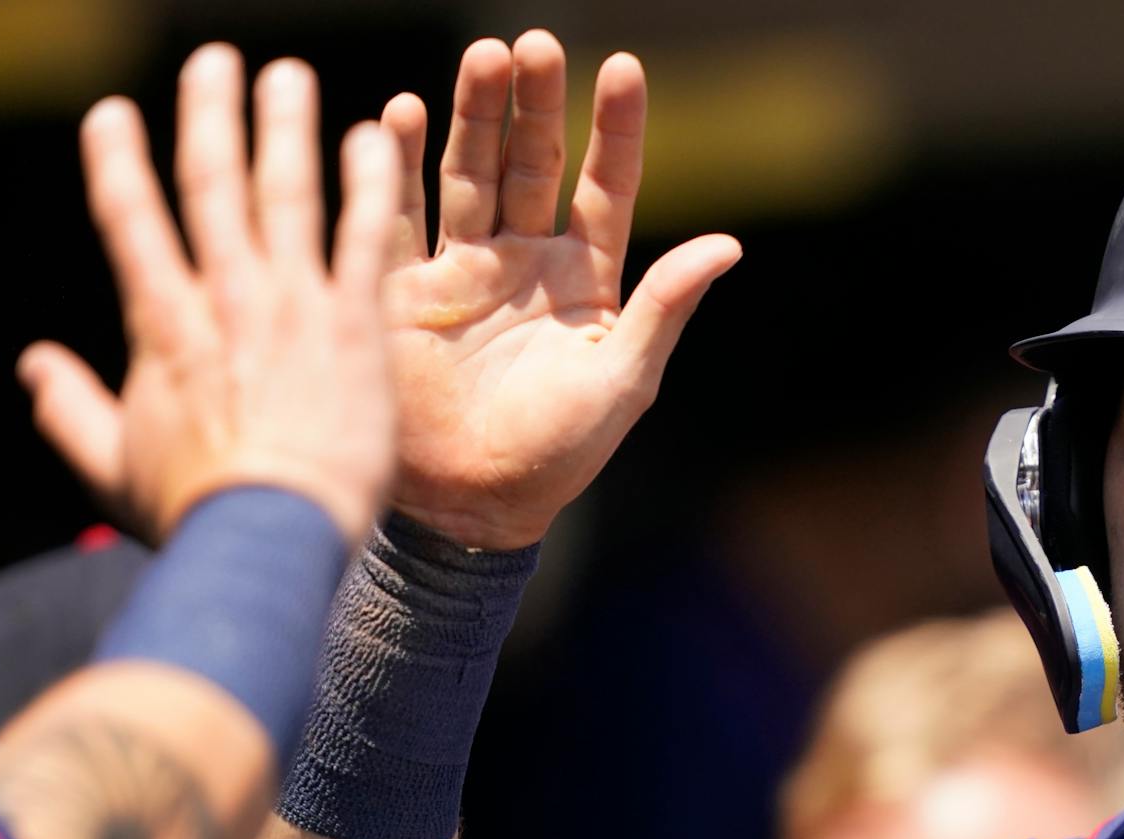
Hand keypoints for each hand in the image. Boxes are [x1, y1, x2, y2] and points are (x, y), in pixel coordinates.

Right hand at [17, 44, 401, 548]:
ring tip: (286, 75)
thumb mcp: (114, 467)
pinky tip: (375, 137)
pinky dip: (367, 184)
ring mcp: (291, 307)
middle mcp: (224, 299)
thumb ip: (70, 410)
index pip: (130, 222)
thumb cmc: (195, 513)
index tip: (111, 115)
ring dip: (285, 127)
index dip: (117, 163)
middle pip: (210, 186)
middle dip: (209, 117)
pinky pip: (363, 238)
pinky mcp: (353, 327)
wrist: (268, 537)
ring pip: (285, 194)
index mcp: (161, 325)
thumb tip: (33, 368)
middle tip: (213, 61)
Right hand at [374, 30, 741, 549]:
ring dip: (471, 115)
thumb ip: (666, 307)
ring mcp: (462, 268)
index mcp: (586, 280)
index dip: (614, 131)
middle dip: (534, 104)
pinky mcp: (401, 286)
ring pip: (468, 172)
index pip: (604, 187)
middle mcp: (524, 261)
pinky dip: (394, 164)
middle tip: (535, 44)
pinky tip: (394, 115)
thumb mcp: (622, 381)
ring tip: (483, 57)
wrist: (470, 508)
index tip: (622, 67)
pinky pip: (397, 213)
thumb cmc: (559, 454)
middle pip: (531, 162)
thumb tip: (729, 244)